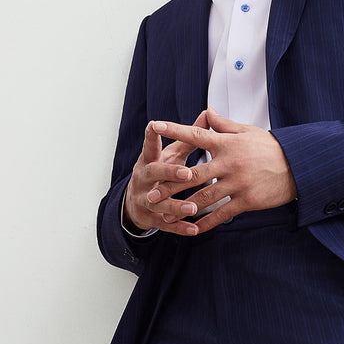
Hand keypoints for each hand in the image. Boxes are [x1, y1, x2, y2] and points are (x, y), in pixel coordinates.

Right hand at [124, 110, 212, 237]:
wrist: (136, 203)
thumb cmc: (160, 172)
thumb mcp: (171, 154)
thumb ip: (189, 137)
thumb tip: (208, 113)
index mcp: (148, 160)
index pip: (149, 145)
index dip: (151, 136)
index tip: (154, 125)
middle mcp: (143, 179)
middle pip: (153, 173)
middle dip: (169, 173)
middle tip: (187, 173)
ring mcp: (145, 199)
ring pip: (158, 203)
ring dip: (175, 206)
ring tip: (192, 208)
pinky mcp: (150, 218)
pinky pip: (165, 225)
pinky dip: (180, 228)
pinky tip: (194, 229)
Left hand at [141, 106, 296, 235]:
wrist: (298, 167)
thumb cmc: (271, 147)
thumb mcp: (247, 131)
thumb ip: (223, 125)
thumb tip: (207, 112)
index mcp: (227, 143)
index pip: (196, 135)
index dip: (175, 130)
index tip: (155, 125)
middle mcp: (229, 163)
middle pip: (193, 175)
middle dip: (170, 186)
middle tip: (151, 193)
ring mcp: (237, 183)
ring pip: (204, 197)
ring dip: (183, 208)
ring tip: (166, 215)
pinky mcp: (247, 200)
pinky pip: (222, 213)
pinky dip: (207, 222)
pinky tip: (194, 228)